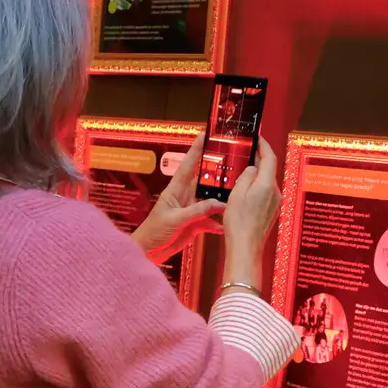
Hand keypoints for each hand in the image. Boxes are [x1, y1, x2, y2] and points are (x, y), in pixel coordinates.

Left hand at [132, 132, 224, 262]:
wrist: (149, 252)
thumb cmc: (154, 232)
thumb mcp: (176, 219)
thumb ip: (198, 210)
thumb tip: (219, 203)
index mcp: (176, 190)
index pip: (188, 165)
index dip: (196, 149)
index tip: (206, 134)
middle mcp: (185, 197)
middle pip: (205, 181)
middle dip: (219, 174)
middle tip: (236, 164)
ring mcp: (191, 210)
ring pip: (211, 201)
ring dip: (223, 201)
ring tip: (239, 195)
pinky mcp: (195, 224)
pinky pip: (211, 221)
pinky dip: (219, 223)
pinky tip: (229, 225)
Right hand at [221, 136, 282, 287]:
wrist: (245, 247)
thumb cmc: (238, 222)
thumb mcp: (236, 193)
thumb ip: (246, 176)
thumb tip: (252, 169)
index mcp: (266, 184)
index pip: (269, 158)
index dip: (263, 145)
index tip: (257, 138)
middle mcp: (275, 192)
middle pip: (268, 170)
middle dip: (257, 162)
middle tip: (244, 155)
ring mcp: (275, 203)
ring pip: (265, 183)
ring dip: (255, 177)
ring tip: (239, 177)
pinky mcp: (271, 212)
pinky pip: (264, 194)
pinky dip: (255, 189)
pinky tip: (243, 195)